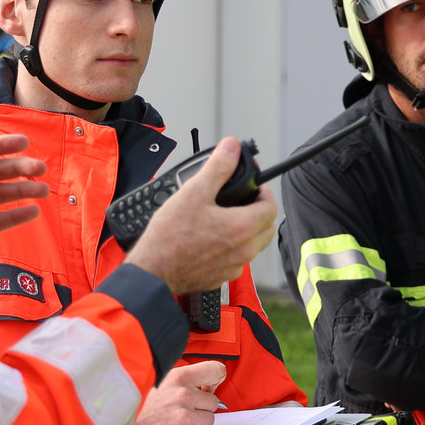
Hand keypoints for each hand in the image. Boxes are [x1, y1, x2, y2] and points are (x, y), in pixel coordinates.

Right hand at [113, 359, 224, 424]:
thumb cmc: (138, 406)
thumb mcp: (158, 381)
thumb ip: (183, 380)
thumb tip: (208, 383)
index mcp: (179, 377)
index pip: (216, 370)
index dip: (215, 379)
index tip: (210, 385)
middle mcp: (184, 395)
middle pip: (214, 400)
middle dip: (201, 406)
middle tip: (180, 409)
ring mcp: (185, 416)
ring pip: (209, 419)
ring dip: (196, 421)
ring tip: (174, 420)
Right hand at [130, 138, 277, 294]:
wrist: (152, 271)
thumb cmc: (170, 236)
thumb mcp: (194, 192)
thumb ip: (218, 167)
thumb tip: (232, 148)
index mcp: (243, 227)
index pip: (271, 207)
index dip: (265, 192)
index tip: (255, 187)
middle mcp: (244, 250)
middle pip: (267, 227)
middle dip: (261, 211)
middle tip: (246, 201)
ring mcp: (234, 266)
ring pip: (254, 245)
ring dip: (250, 230)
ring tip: (229, 218)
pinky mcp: (221, 277)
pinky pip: (238, 260)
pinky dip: (234, 247)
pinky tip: (215, 239)